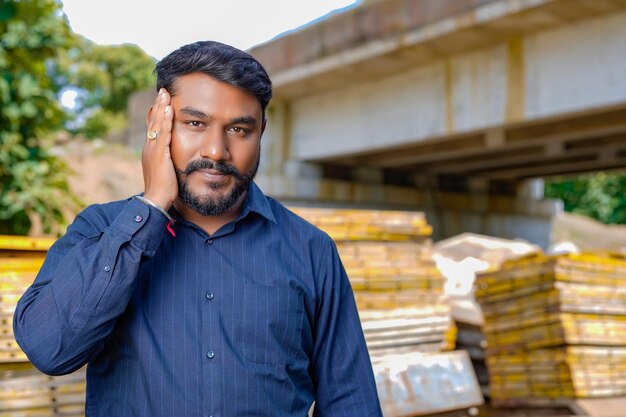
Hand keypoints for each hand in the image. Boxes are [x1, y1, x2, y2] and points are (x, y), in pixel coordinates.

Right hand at [141, 88, 176, 209]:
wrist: (156, 200)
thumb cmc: (163, 189)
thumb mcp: (166, 170)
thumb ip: (168, 160)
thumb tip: (173, 157)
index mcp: (151, 150)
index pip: (154, 127)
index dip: (157, 113)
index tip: (162, 101)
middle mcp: (149, 147)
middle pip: (153, 121)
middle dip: (158, 105)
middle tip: (163, 91)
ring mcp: (153, 150)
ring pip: (156, 124)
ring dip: (161, 108)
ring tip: (164, 94)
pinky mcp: (159, 154)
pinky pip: (163, 134)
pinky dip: (166, 121)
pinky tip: (169, 110)